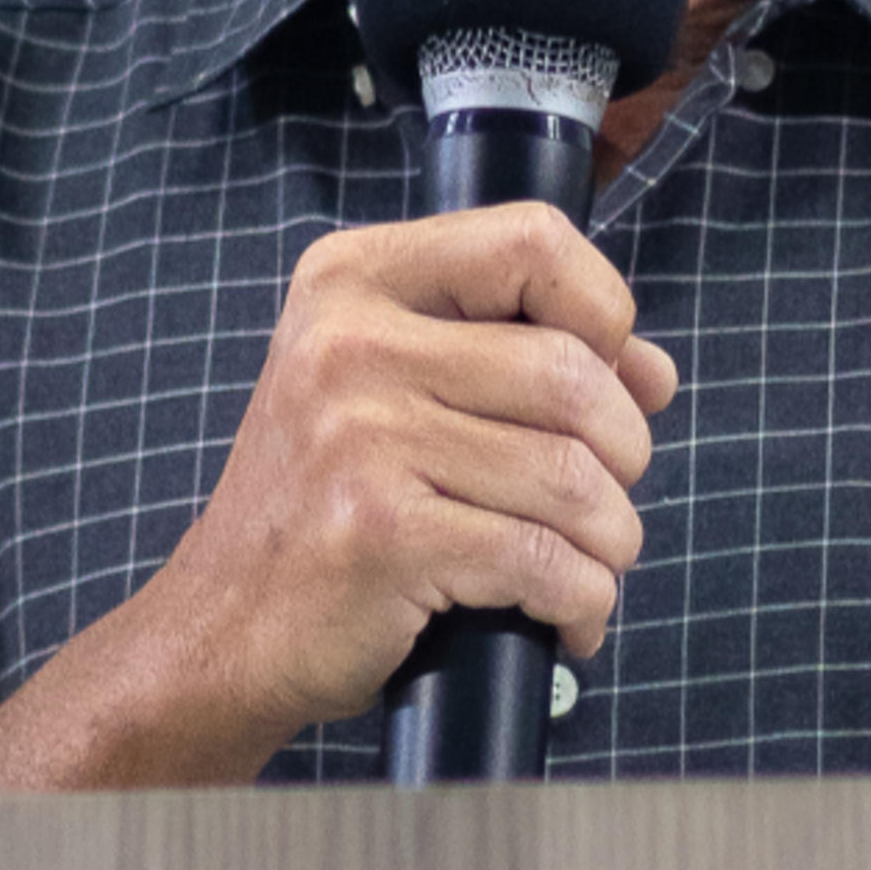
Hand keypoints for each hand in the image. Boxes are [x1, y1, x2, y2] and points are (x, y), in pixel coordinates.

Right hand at [0, 202, 676, 793]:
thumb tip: (650, 372)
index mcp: (354, 278)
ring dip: (611, 539)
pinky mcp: (380, 534)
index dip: (602, 309)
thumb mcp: (395, 388)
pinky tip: (566, 616)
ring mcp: (359, 436)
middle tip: (601, 501)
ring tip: (589, 564)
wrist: (219, 630)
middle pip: (570, 371)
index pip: (532, 239)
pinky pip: (542, 559)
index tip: (605, 374)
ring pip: (571, 475)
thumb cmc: (326, 506)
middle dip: (623, 452)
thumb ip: (518, 352)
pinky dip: (582, 599)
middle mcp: (349, 341)